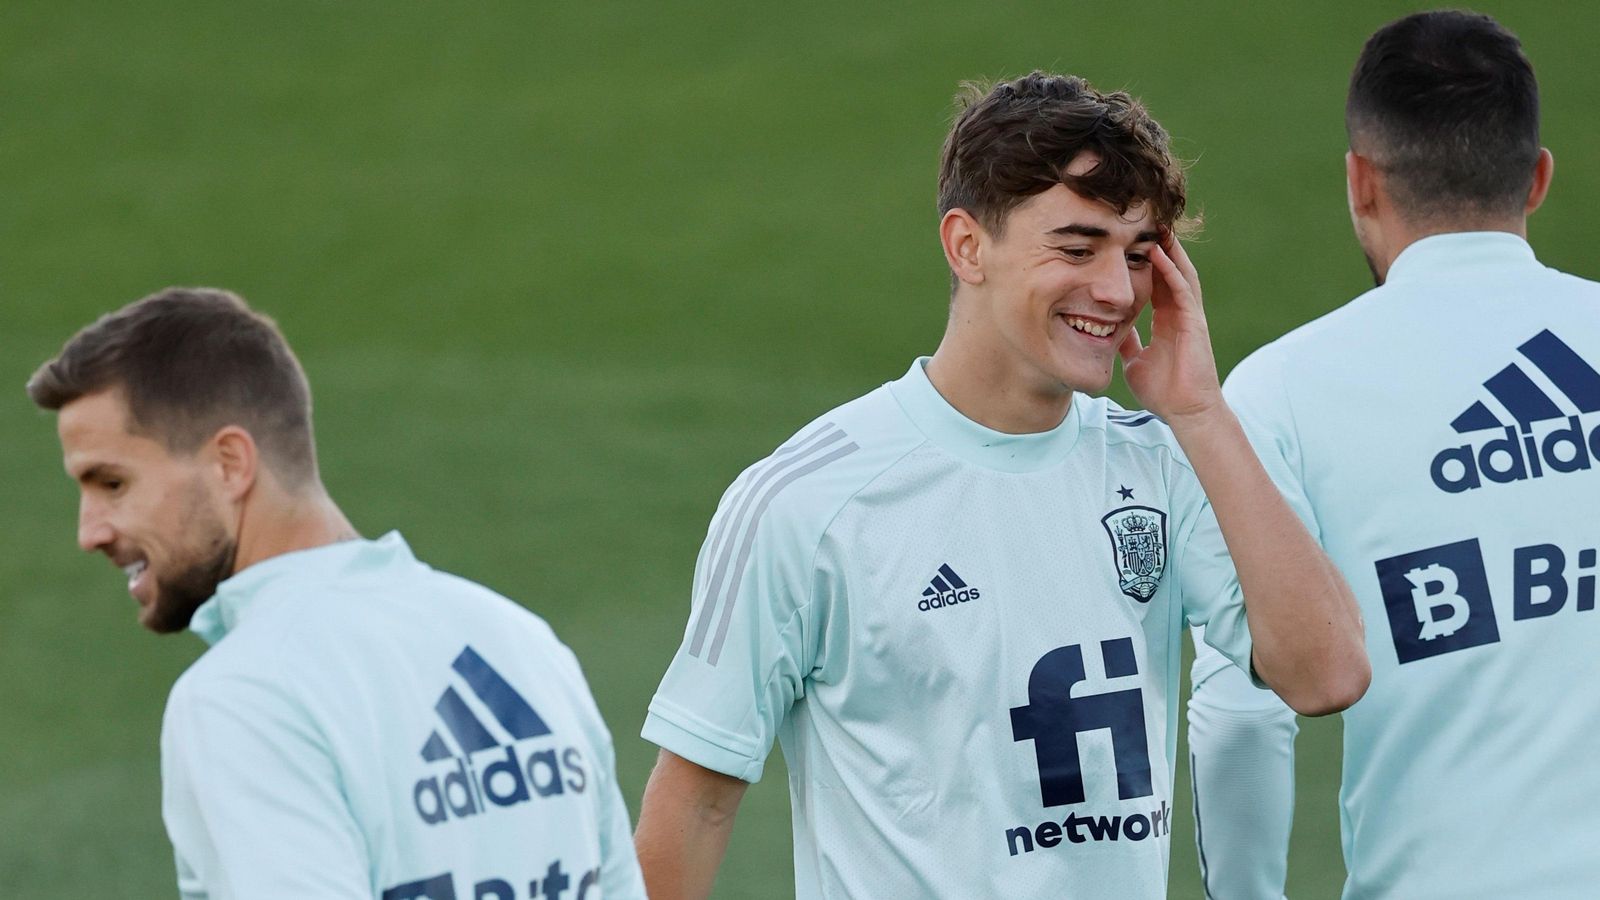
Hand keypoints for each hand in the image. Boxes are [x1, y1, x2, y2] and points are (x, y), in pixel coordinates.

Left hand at [1117, 235, 1224, 426]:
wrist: (1185, 411)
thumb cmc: (1163, 390)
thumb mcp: (1135, 360)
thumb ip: (1127, 342)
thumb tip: (1110, 331)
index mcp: (1167, 320)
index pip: (1155, 282)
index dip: (1143, 262)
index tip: (1127, 242)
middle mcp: (1180, 312)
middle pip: (1169, 270)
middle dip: (1158, 246)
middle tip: (1142, 220)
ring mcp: (1189, 315)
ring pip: (1179, 272)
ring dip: (1168, 248)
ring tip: (1154, 223)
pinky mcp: (1194, 322)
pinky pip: (1182, 288)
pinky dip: (1171, 269)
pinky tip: (1159, 250)